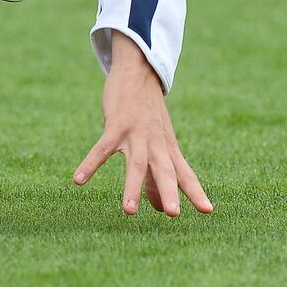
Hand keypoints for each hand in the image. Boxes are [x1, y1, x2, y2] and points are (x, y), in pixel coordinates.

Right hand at [74, 32, 212, 216]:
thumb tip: (161, 209)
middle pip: (164, 170)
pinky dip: (90, 164)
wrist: (139, 72)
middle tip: (174, 214)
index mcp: (168, 149)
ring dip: (132, 187)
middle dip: (169, 192)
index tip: (208, 211)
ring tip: (129, 212)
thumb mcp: (158, 143)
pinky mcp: (116, 124)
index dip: (196, 192)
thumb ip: (159, 175)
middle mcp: (156, 143)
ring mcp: (136, 133)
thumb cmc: (148, 113)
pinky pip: (102, 148)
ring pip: (136, 164)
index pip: (185, 174)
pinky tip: (78, 180)